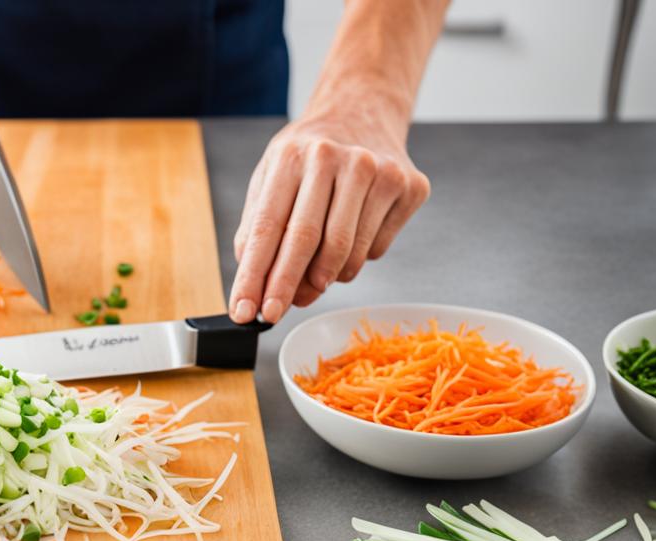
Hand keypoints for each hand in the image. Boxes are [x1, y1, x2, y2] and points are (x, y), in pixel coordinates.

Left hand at [228, 104, 430, 324]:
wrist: (362, 110)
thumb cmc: (309, 153)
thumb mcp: (270, 175)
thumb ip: (256, 226)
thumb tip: (253, 281)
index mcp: (294, 155)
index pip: (267, 227)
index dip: (254, 275)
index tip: (245, 310)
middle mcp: (336, 158)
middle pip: (308, 241)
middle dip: (286, 287)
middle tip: (274, 314)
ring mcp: (379, 171)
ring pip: (347, 254)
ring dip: (324, 279)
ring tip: (313, 277)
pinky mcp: (410, 186)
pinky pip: (376, 250)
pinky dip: (355, 261)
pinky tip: (349, 240)